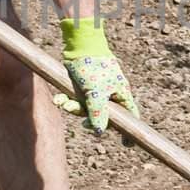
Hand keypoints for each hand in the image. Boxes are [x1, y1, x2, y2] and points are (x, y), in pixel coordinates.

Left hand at [54, 17, 139, 133]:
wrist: (77, 44)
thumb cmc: (92, 65)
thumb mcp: (95, 92)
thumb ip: (98, 112)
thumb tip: (100, 132)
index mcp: (121, 93)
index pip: (130, 115)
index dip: (129, 130)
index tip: (127, 145)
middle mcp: (110, 92)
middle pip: (103, 115)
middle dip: (89, 118)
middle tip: (83, 124)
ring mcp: (96, 89)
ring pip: (86, 108)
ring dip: (73, 108)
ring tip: (63, 102)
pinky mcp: (82, 86)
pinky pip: (76, 100)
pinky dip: (67, 100)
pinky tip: (59, 98)